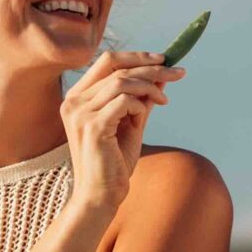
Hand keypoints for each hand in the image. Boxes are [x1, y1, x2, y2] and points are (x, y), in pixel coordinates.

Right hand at [59, 50, 181, 212]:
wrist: (101, 195)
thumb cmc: (113, 162)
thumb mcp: (130, 123)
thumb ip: (141, 99)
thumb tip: (161, 75)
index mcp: (77, 97)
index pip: (107, 62)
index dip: (137, 57)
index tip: (164, 60)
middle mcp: (73, 101)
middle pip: (116, 67)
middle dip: (151, 67)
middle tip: (178, 72)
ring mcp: (80, 113)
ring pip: (122, 81)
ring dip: (150, 87)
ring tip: (163, 101)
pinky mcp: (92, 126)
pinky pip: (123, 101)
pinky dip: (139, 105)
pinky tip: (143, 118)